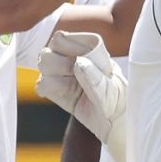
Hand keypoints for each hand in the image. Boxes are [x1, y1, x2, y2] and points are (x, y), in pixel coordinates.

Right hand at [36, 32, 127, 161]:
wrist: (116, 122)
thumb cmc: (118, 101)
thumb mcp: (111, 90)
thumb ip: (94, 78)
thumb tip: (78, 63)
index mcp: (90, 46)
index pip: (62, 39)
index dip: (65, 53)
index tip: (80, 65)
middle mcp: (74, 55)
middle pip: (47, 51)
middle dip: (57, 66)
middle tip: (73, 77)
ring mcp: (63, 71)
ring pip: (42, 65)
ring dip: (53, 79)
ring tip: (71, 89)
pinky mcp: (57, 88)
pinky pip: (41, 84)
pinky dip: (49, 90)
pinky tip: (66, 96)